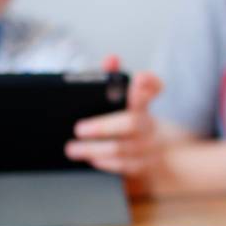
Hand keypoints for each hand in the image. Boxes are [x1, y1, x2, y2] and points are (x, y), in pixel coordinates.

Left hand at [65, 56, 163, 175]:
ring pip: (123, 148)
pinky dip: (104, 162)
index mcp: (142, 104)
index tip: (139, 78)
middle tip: (79, 128)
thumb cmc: (127, 120)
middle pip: (132, 123)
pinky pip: (124, 166)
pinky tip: (90, 159)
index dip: (149, 83)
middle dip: (103, 126)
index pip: (153, 88)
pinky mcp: (143, 165)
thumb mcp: (120, 100)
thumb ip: (111, 77)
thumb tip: (111, 58)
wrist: (150, 152)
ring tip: (72, 148)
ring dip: (94, 149)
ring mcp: (148, 146)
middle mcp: (148, 124)